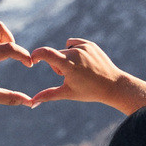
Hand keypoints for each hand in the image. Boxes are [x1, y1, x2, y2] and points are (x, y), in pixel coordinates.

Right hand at [27, 38, 145, 115]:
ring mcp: (84, 47)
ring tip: (79, 69)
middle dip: (57, 65)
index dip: (36, 55)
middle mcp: (76, 53)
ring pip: (65, 50)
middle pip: (56, 55)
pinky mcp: (90, 44)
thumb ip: (48, 95)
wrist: (113, 85)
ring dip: (66, 58)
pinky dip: (73, 51)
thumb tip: (32, 102)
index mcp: (69, 65)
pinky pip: (73, 43)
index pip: (46, 53)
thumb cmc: (89, 91)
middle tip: (69, 76)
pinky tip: (82, 61)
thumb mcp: (67, 93)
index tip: (33, 60)